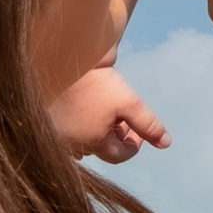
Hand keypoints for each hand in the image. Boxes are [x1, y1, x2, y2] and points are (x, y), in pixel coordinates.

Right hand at [48, 63, 171, 162]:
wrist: (65, 57)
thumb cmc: (97, 81)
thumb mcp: (129, 102)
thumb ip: (148, 125)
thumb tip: (166, 143)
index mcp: (90, 142)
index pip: (118, 155)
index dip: (133, 145)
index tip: (140, 131)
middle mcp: (69, 143)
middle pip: (100, 148)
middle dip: (115, 136)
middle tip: (123, 119)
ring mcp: (55, 133)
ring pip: (83, 141)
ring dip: (98, 131)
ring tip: (106, 112)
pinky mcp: (47, 119)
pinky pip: (67, 132)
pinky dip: (80, 126)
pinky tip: (87, 109)